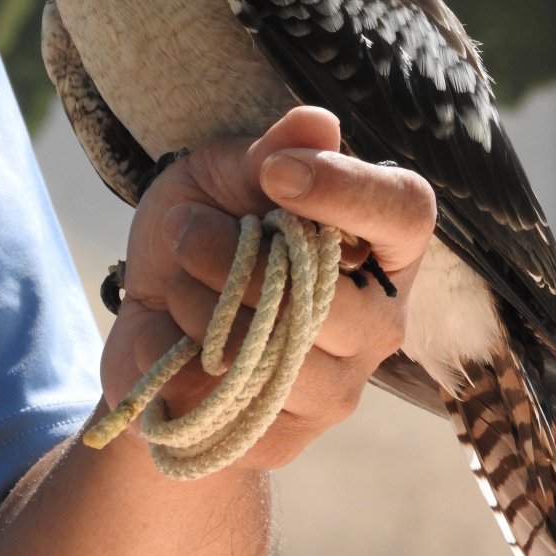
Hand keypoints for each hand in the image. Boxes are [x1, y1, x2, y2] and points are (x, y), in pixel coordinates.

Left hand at [99, 106, 436, 469]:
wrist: (151, 320)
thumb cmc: (200, 232)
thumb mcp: (218, 176)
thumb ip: (265, 155)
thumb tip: (315, 120)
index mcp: (379, 242)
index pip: (404, 212)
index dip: (347, 190)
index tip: (276, 174)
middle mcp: (378, 319)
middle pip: (330, 295)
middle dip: (234, 256)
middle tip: (184, 227)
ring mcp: (339, 386)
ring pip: (272, 352)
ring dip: (198, 305)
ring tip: (180, 287)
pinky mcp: (287, 436)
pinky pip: (221, 398)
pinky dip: (171, 356)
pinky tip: (170, 340)